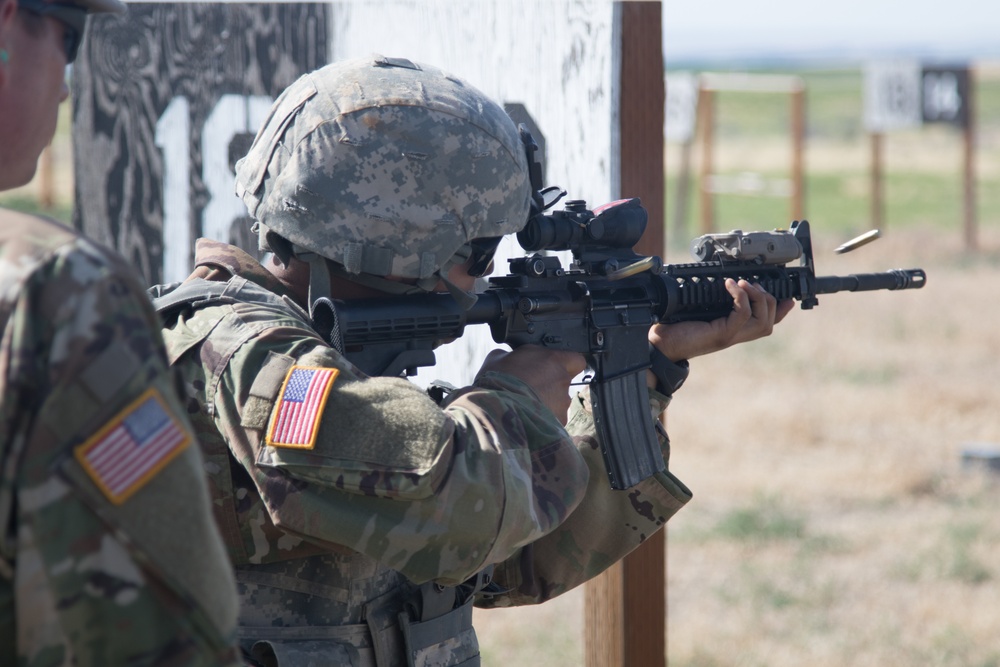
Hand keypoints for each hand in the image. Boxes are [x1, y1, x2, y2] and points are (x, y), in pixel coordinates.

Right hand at [477, 345, 586, 422]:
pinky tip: (526, 418)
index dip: (566, 364)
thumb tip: (508, 358)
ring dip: (546, 403)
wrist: (496, 411)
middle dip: (551, 385)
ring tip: (524, 406)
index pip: (576, 359)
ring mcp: (562, 403)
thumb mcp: (498, 358)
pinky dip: (543, 420)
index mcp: (552, 360)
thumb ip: (512, 356)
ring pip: (559, 402)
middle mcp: (562, 380)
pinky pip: (553, 419)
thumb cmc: (496, 381)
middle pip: (564, 382)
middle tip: (531, 388)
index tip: (554, 367)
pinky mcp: (558, 422)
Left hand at [649, 278, 793, 361]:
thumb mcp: (697, 311)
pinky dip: (741, 297)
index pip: (765, 324)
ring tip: (745, 284)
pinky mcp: (721, 335)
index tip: (788, 298)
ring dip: (758, 297)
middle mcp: (735, 336)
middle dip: (769, 299)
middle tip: (753, 283)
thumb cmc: (673, 328)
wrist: (659, 345)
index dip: (780, 312)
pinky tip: (731, 286)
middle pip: (770, 322)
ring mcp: (730, 337)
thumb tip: (720, 282)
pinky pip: (742, 315)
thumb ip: (712, 302)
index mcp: (733, 331)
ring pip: (763, 321)